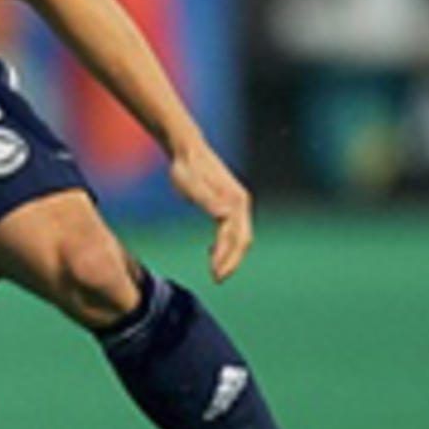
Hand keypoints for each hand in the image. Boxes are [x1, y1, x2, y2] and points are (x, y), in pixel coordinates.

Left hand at [169, 138, 252, 281]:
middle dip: (231, 261)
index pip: (237, 237)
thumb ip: (206, 198)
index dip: (228, 258)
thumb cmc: (186, 166)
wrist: (187, 149)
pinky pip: (232, 230)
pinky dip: (225, 245)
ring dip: (229, 255)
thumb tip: (225, 214)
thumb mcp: (190, 183)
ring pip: (239, 236)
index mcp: (235, 202)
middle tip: (216, 279)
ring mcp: (236, 204)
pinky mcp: (228, 204)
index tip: (216, 275)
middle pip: (242, 240)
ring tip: (215, 272)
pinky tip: (211, 253)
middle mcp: (240, 204)